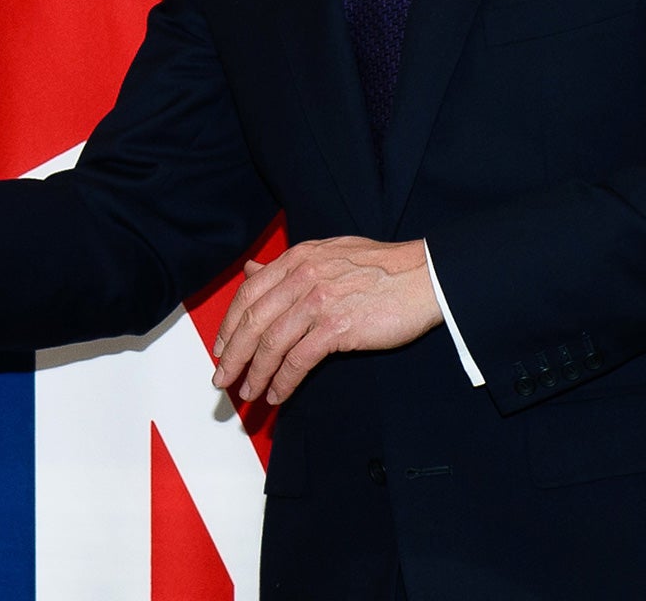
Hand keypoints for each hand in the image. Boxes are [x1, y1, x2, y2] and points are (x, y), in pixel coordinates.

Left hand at [211, 236, 441, 405]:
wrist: (425, 276)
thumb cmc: (381, 267)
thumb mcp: (327, 253)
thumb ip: (288, 265)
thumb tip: (253, 270)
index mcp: (296, 259)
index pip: (249, 293)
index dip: (230, 324)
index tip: (221, 347)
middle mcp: (302, 278)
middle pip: (253, 321)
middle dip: (232, 354)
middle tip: (222, 378)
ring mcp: (318, 302)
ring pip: (271, 343)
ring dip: (255, 372)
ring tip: (248, 393)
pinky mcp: (338, 327)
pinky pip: (300, 359)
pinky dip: (284, 380)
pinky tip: (277, 393)